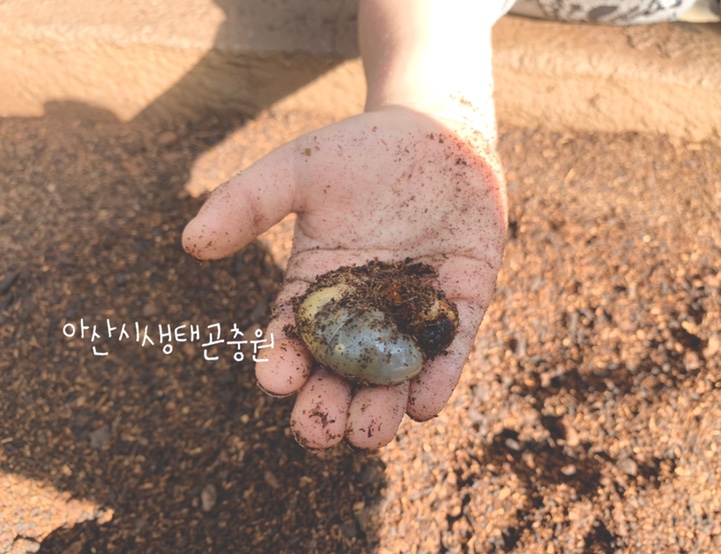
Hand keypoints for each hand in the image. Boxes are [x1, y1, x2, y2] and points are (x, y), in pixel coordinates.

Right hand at [182, 106, 506, 448]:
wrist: (437, 132)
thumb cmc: (361, 149)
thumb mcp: (298, 168)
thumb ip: (248, 202)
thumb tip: (191, 242)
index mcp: (318, 286)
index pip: (294, 335)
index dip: (282, 360)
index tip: (274, 381)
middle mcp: (364, 311)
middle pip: (340, 370)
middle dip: (327, 404)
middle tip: (320, 430)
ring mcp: (413, 311)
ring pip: (394, 372)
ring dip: (381, 406)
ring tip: (368, 432)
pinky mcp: (461, 304)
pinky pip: (449, 348)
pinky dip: (438, 376)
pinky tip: (424, 401)